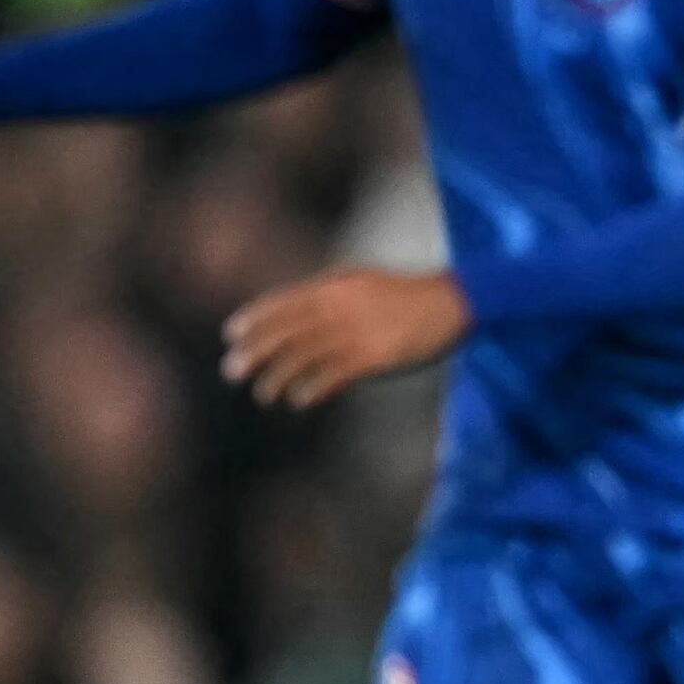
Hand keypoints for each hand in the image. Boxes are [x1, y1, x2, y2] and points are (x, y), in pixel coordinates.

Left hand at [221, 268, 470, 407]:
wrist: (452, 301)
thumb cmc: (407, 296)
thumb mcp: (364, 283)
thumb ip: (332, 295)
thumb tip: (301, 312)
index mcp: (335, 285)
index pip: (283, 301)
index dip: (255, 318)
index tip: (232, 334)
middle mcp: (339, 306)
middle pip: (285, 330)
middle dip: (255, 350)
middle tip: (232, 371)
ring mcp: (355, 331)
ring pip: (303, 356)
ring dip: (278, 377)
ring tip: (264, 394)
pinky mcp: (374, 356)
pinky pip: (332, 375)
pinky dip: (311, 389)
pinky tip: (299, 400)